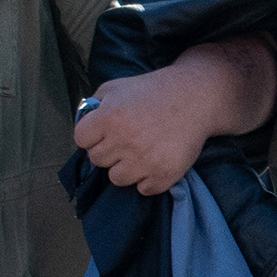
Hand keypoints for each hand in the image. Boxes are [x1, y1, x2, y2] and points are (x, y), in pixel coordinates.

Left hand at [74, 67, 225, 191]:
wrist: (195, 98)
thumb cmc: (153, 91)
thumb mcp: (117, 87)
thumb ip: (94, 104)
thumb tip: (84, 122)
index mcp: (109, 117)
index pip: (81, 140)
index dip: (92, 135)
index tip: (106, 131)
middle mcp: (124, 140)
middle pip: (97, 160)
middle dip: (109, 151)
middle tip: (127, 140)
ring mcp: (144, 160)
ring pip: (117, 178)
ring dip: (126, 168)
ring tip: (141, 153)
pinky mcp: (164, 174)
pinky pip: (144, 189)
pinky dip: (149, 180)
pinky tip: (156, 163)